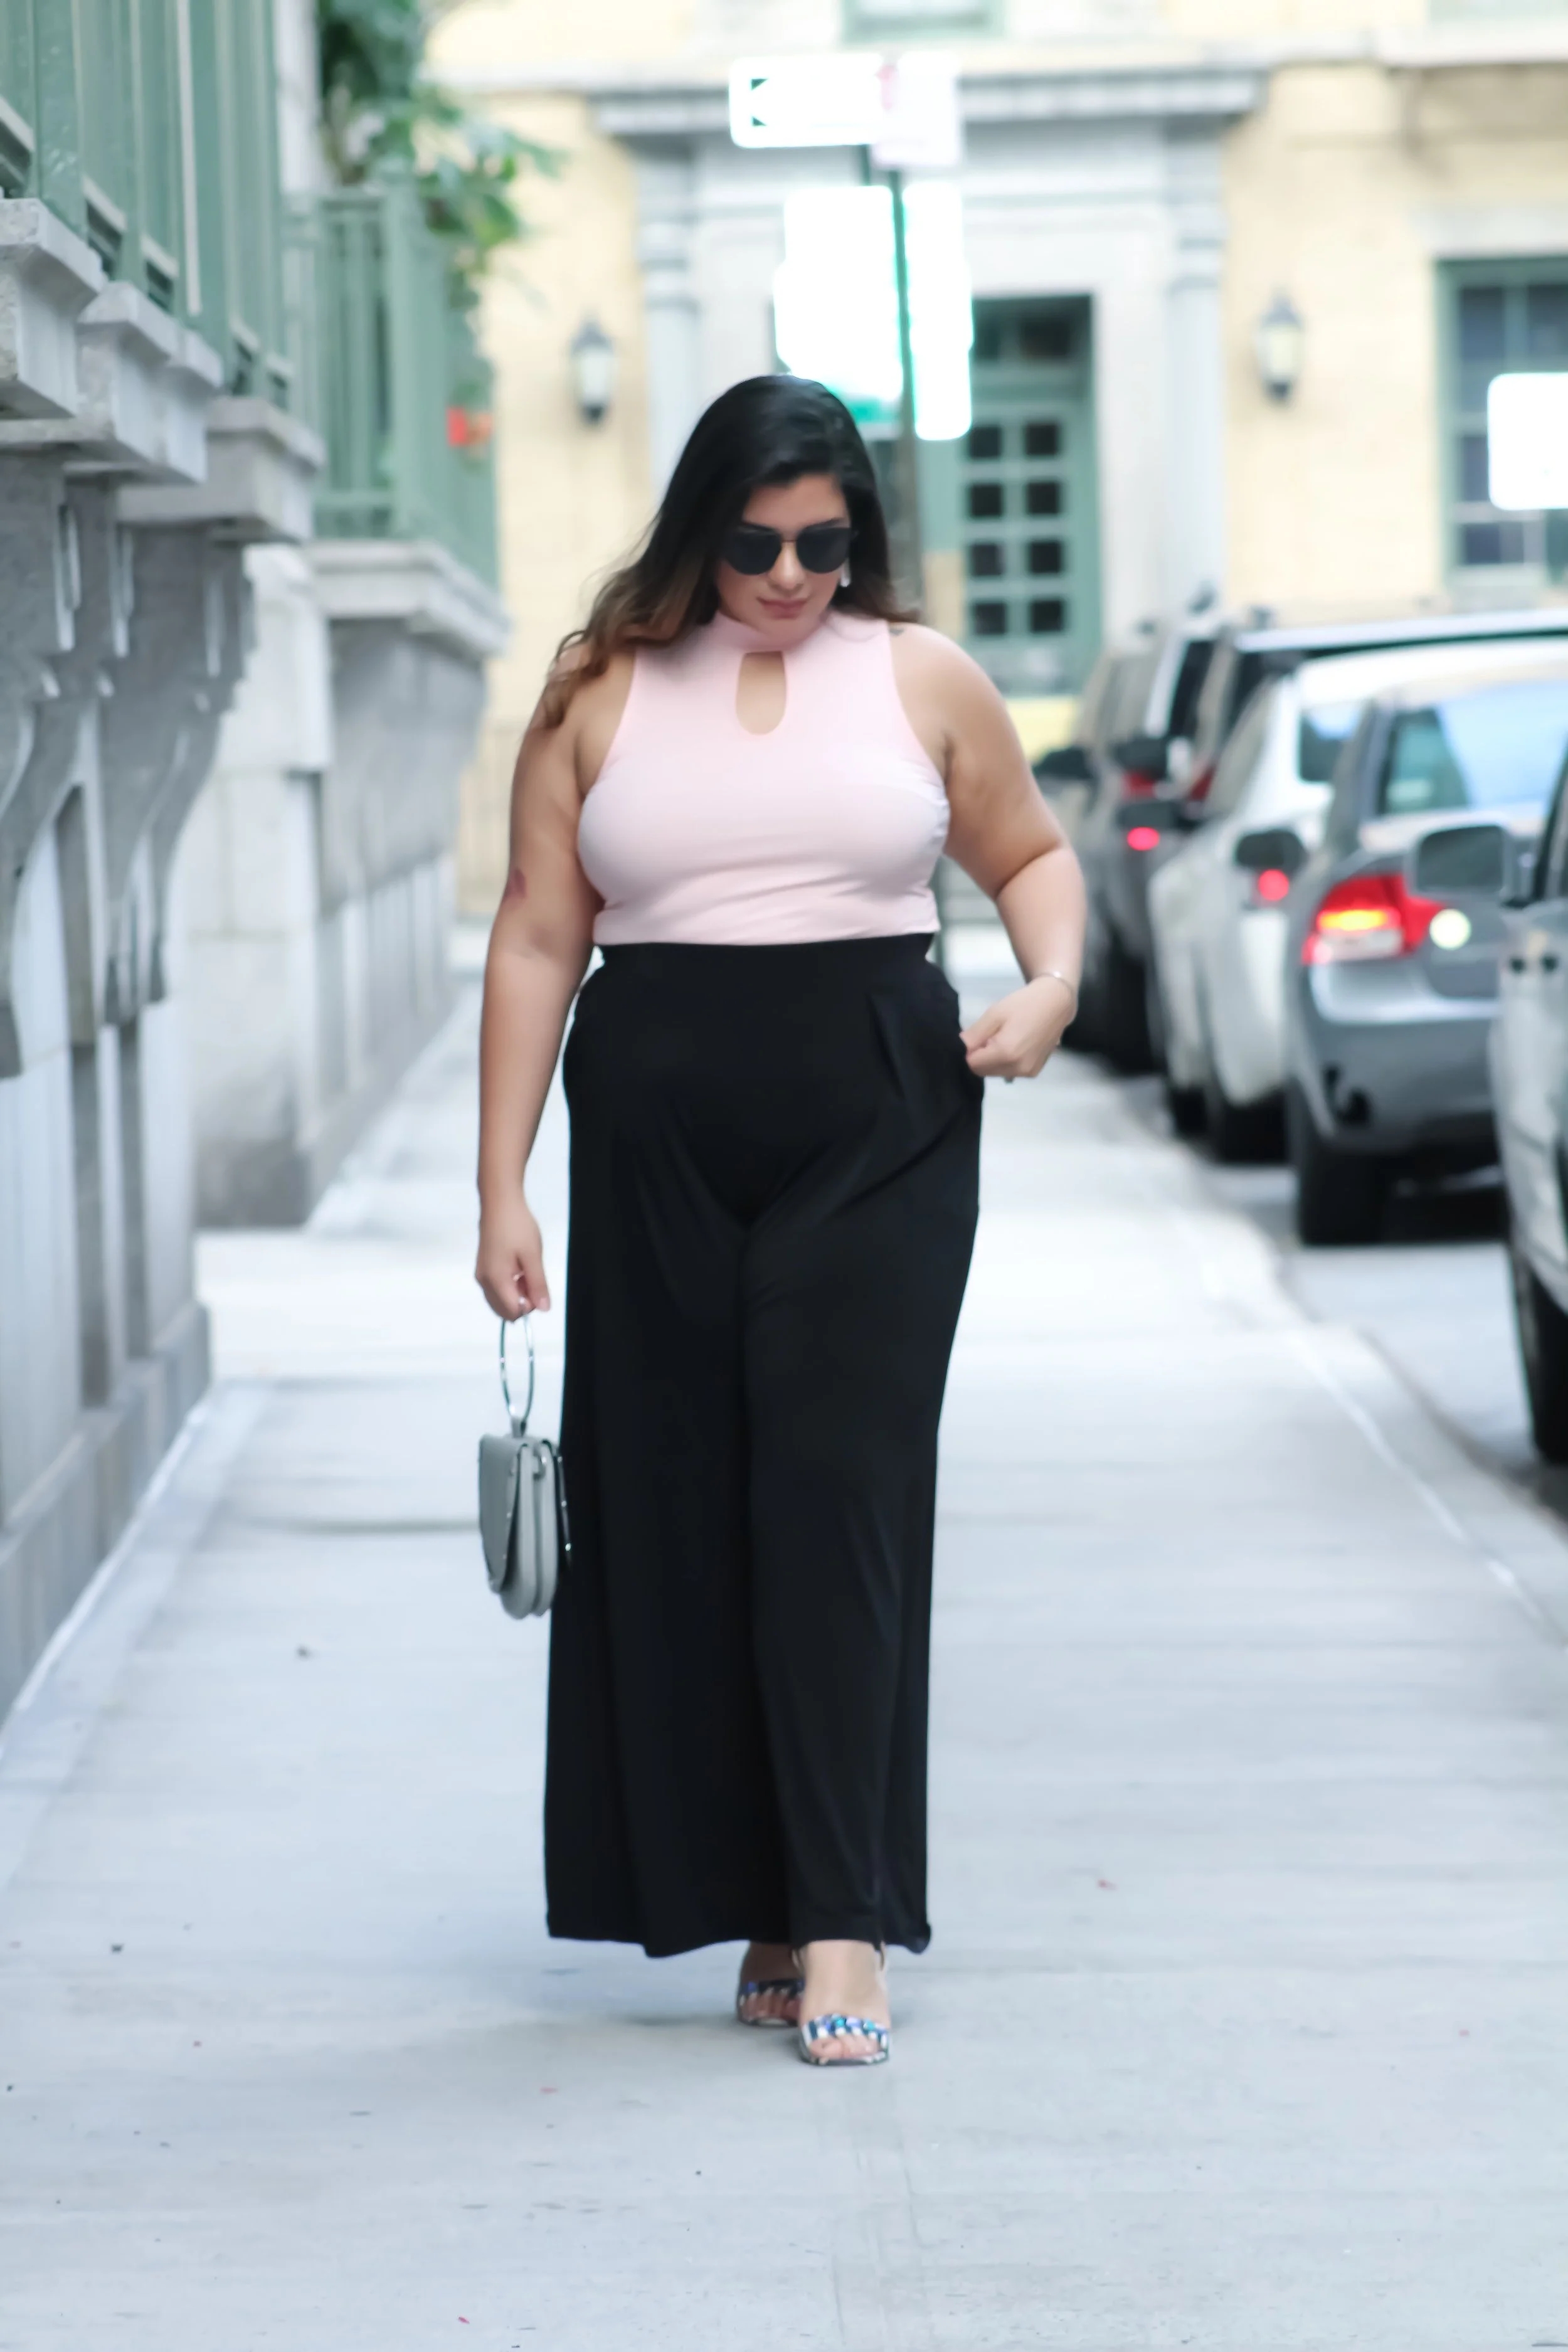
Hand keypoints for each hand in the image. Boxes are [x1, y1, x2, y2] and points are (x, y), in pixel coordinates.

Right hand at [476, 1191, 549, 1317]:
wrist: (499, 1202)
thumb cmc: (517, 1226)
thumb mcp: (533, 1256)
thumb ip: (538, 1284)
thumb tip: (543, 1309)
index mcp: (496, 1280)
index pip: (512, 1311)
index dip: (529, 1306)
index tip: (538, 1288)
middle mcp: (484, 1281)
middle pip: (503, 1309)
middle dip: (522, 1302)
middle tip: (533, 1279)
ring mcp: (481, 1274)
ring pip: (499, 1300)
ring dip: (515, 1294)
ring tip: (526, 1270)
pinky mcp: (482, 1267)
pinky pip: (495, 1288)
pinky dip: (508, 1286)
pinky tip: (518, 1268)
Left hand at [961, 974, 1076, 1079]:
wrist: (1056, 1003)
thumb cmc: (1024, 1004)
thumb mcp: (995, 1014)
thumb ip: (975, 1035)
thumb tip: (960, 1048)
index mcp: (1006, 1053)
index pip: (972, 1064)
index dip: (970, 1051)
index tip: (977, 1036)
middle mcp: (1018, 1068)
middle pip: (983, 1071)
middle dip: (981, 1056)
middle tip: (992, 1035)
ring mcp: (1028, 1072)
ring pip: (996, 1073)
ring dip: (993, 1060)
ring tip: (1004, 1038)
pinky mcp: (1034, 1072)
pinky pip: (1009, 1072)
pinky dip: (1006, 1062)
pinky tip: (1015, 1044)